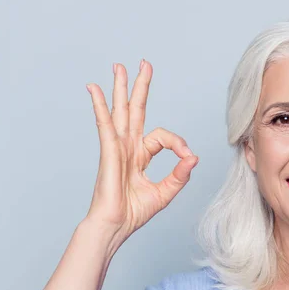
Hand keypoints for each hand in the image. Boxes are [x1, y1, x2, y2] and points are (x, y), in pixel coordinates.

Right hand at [83, 59, 197, 250]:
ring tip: (119, 66)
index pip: (162, 137)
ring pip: (120, 111)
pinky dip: (100, 106)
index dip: (179, 143)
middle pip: (135, 110)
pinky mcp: (109, 152)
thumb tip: (194, 156)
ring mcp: (117, 147)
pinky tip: (94, 89)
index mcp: (140, 155)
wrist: (116, 226)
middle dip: (140, 87)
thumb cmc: (135, 212)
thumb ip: (180, 174)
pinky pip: (105, 125)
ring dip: (120, 88)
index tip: (188, 157)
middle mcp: (128, 147)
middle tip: (144, 64)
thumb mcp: (166, 191)